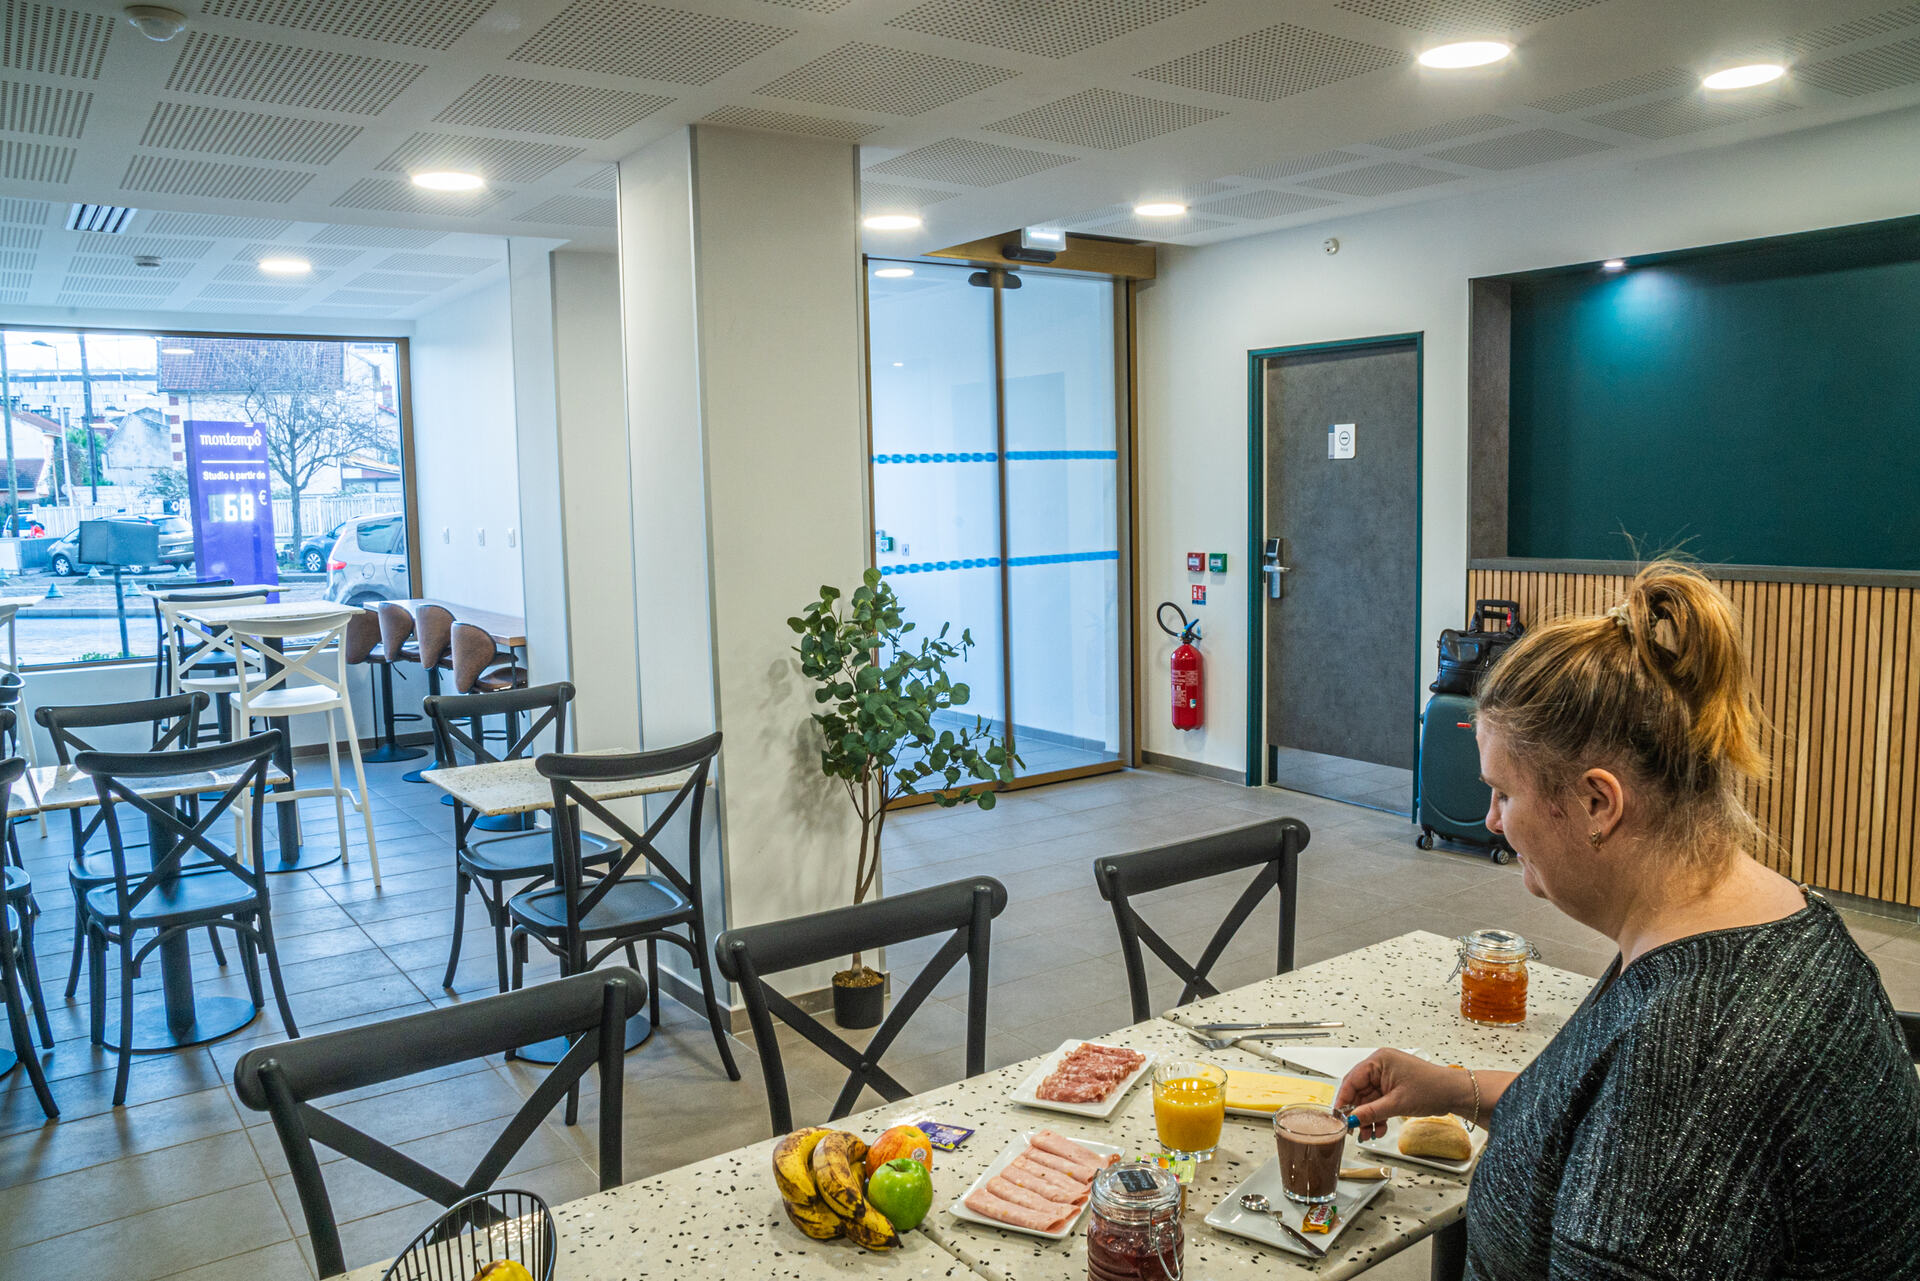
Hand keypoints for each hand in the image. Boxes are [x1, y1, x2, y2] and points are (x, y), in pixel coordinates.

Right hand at [1334, 1049, 1470, 1140]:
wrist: (1454, 1094)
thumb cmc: (1432, 1088)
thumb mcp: (1397, 1103)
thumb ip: (1371, 1112)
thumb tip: (1352, 1119)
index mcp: (1379, 1061)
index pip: (1352, 1079)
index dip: (1344, 1099)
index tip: (1339, 1115)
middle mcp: (1381, 1066)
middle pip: (1359, 1091)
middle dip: (1358, 1113)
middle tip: (1354, 1129)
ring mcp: (1387, 1077)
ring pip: (1369, 1100)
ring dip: (1368, 1117)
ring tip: (1367, 1133)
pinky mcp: (1393, 1087)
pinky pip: (1379, 1102)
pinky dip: (1378, 1116)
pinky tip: (1378, 1129)